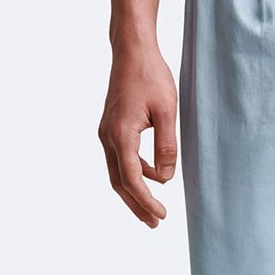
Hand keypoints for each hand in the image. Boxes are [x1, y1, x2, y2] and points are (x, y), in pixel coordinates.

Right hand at [98, 46, 177, 227]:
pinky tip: (153, 178)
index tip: (162, 215)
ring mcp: (106, 132)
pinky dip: (134, 174)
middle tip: (155, 223)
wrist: (131, 51)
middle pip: (119, 183)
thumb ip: (167, 146)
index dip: (146, 201)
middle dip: (137, 206)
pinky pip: (120, 159)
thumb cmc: (151, 76)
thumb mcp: (167, 112)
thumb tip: (165, 178)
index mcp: (121, 135)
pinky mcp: (111, 128)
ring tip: (153, 209)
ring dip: (134, 193)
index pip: (132, 179)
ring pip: (117, 173)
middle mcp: (108, 136)